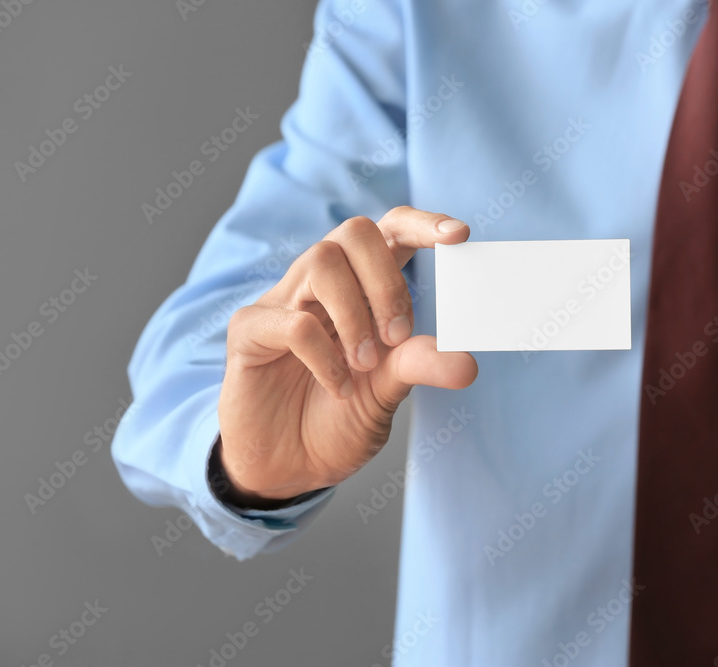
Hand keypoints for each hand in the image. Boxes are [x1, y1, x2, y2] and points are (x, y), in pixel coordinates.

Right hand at [216, 206, 477, 504]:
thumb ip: (420, 367)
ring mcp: (283, 302)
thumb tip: (466, 362)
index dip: (422, 223)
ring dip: (355, 315)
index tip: (459, 235)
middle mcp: (321, 285)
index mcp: (361, 288)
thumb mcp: (388, 393)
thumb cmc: (335, 421)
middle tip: (398, 336)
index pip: (389, 231)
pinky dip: (324, 358)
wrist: (288, 469)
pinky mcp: (250, 331)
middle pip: (355, 232)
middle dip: (387, 280)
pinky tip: (340, 388)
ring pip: (322, 262)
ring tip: (365, 365)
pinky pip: (291, 321)